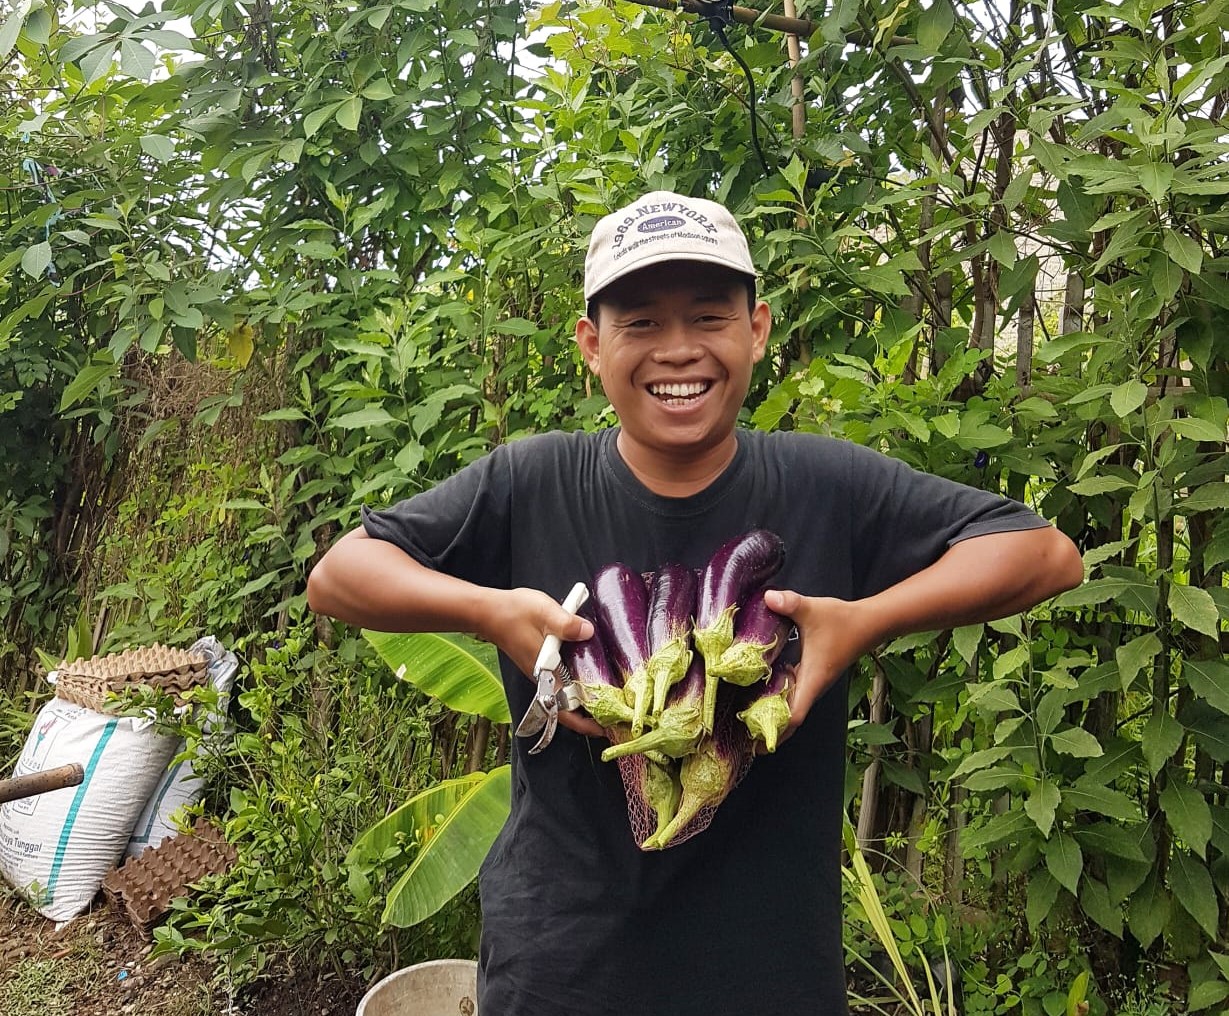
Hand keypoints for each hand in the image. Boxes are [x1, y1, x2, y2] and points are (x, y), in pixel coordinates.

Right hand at [479, 587, 605, 738]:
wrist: (488, 611)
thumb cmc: (512, 613)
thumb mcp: (544, 612)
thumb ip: (567, 624)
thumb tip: (588, 632)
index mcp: (544, 673)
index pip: (565, 710)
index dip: (586, 724)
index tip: (606, 728)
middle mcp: (543, 677)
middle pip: (568, 707)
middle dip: (591, 715)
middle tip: (616, 717)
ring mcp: (542, 671)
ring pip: (566, 695)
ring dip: (586, 699)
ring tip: (611, 698)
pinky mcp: (542, 662)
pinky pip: (563, 680)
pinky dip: (578, 682)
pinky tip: (593, 671)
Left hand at [762, 589, 878, 742]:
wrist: (869, 622)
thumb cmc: (843, 620)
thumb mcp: (813, 610)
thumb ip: (790, 603)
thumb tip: (768, 597)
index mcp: (812, 679)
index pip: (794, 715)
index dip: (775, 731)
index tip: (756, 743)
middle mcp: (813, 686)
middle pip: (790, 719)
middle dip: (768, 730)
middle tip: (743, 737)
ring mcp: (813, 682)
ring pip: (792, 707)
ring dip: (773, 715)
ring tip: (747, 720)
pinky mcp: (813, 674)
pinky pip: (793, 693)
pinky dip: (778, 698)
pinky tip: (761, 691)